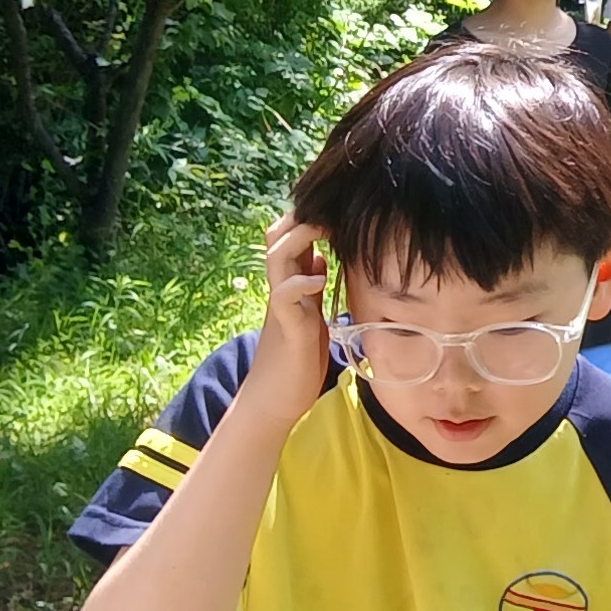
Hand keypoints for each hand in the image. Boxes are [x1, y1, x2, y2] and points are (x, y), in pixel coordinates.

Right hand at [247, 218, 333, 422]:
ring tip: (322, 228)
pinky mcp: (288, 330)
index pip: (291, 239)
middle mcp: (283, 291)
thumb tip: (319, 259)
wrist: (275, 401)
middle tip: (330, 208)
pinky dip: (299, 283)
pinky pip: (285, 298)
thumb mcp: (310, 315)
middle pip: (278, 239)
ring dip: (299, 239)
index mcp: (292, 286)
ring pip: (277, 259)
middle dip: (301, 217)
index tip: (335, 208)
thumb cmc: (297, 360)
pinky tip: (317, 279)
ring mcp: (283, 309)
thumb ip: (312, 288)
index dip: (309, 219)